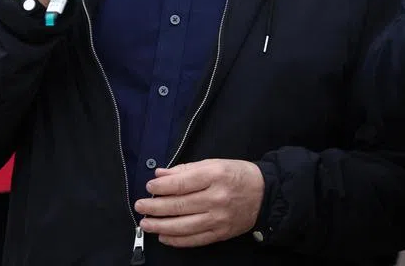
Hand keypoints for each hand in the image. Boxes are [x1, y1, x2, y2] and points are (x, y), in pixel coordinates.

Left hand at [136, 159, 264, 247]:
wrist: (264, 194)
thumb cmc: (237, 175)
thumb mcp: (214, 163)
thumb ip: (186, 169)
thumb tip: (161, 174)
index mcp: (214, 176)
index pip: (182, 183)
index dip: (162, 186)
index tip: (149, 186)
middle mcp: (216, 198)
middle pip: (179, 205)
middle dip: (155, 207)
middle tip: (140, 206)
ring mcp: (218, 218)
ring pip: (184, 226)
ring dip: (161, 226)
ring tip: (146, 223)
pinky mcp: (220, 233)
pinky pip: (194, 240)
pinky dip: (176, 240)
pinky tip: (163, 236)